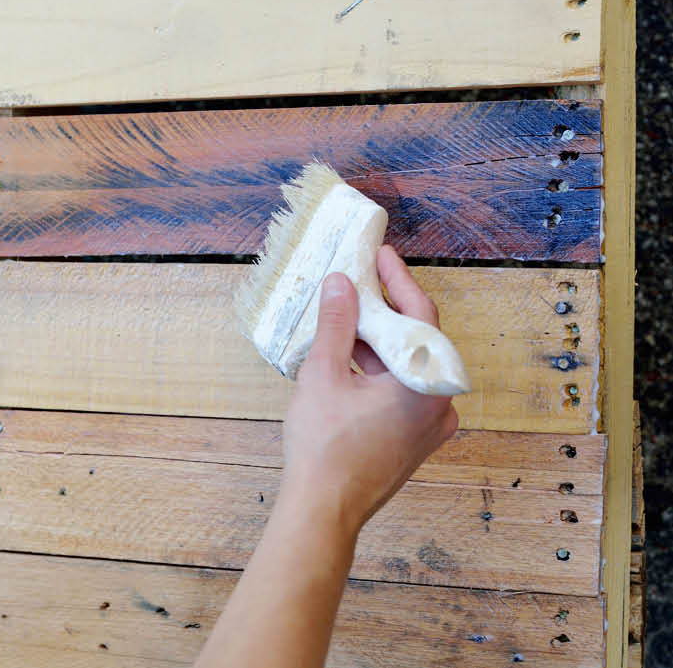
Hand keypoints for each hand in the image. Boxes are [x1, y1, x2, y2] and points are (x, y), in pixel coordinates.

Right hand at [277, 249, 460, 539]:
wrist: (326, 509)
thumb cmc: (325, 448)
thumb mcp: (323, 375)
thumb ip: (336, 325)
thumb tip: (341, 283)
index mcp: (427, 386)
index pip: (421, 318)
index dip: (399, 281)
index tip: (380, 255)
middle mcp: (440, 405)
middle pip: (418, 342)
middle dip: (385, 310)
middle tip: (357, 281)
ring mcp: (430, 426)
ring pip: (409, 367)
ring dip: (378, 341)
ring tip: (343, 317)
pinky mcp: (414, 440)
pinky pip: (403, 390)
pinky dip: (379, 369)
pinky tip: (346, 357)